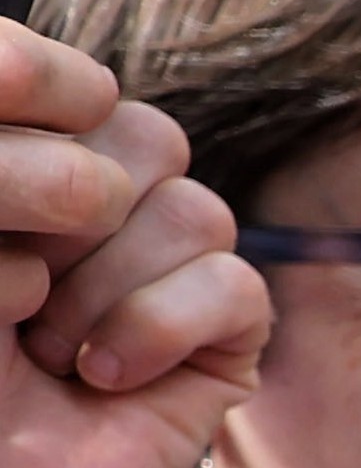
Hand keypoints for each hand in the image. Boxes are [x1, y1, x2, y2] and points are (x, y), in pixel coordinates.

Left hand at [0, 26, 258, 467]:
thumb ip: (7, 192)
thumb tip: (81, 167)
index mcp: (34, 179)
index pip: (67, 91)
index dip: (45, 97)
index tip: (14, 169)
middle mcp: (103, 216)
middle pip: (142, 134)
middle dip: (76, 211)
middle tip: (18, 292)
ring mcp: (168, 277)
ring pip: (190, 208)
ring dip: (107, 288)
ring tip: (51, 353)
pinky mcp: (220, 342)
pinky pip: (231, 285)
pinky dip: (160, 327)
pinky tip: (102, 376)